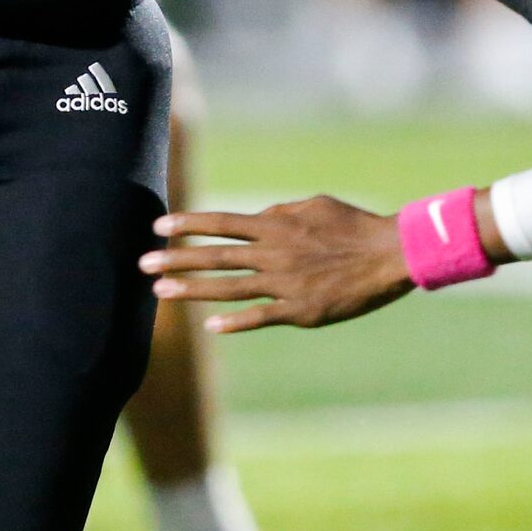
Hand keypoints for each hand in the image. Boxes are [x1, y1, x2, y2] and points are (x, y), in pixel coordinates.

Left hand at [141, 198, 413, 334]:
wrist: (389, 254)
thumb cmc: (354, 225)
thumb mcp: (315, 205)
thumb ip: (282, 213)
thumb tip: (259, 218)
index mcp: (276, 225)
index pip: (222, 223)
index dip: (188, 224)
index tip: (159, 226)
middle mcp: (274, 253)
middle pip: (216, 256)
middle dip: (176, 259)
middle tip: (142, 263)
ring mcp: (285, 284)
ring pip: (229, 288)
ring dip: (192, 289)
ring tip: (160, 291)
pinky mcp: (300, 310)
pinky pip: (261, 317)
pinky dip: (234, 322)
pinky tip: (209, 326)